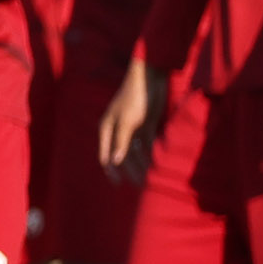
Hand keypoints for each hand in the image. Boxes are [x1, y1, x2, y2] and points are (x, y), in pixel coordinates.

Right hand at [98, 64, 157, 183]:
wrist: (150, 78)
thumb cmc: (134, 97)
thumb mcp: (126, 120)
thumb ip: (121, 141)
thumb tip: (114, 161)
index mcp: (107, 129)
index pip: (105, 156)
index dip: (111, 171)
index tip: (119, 185)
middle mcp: (117, 131)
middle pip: (122, 156)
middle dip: (130, 171)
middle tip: (141, 185)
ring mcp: (132, 129)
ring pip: (135, 152)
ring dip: (141, 164)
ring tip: (150, 178)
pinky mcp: (145, 126)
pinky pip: (146, 145)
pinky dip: (150, 155)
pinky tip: (157, 164)